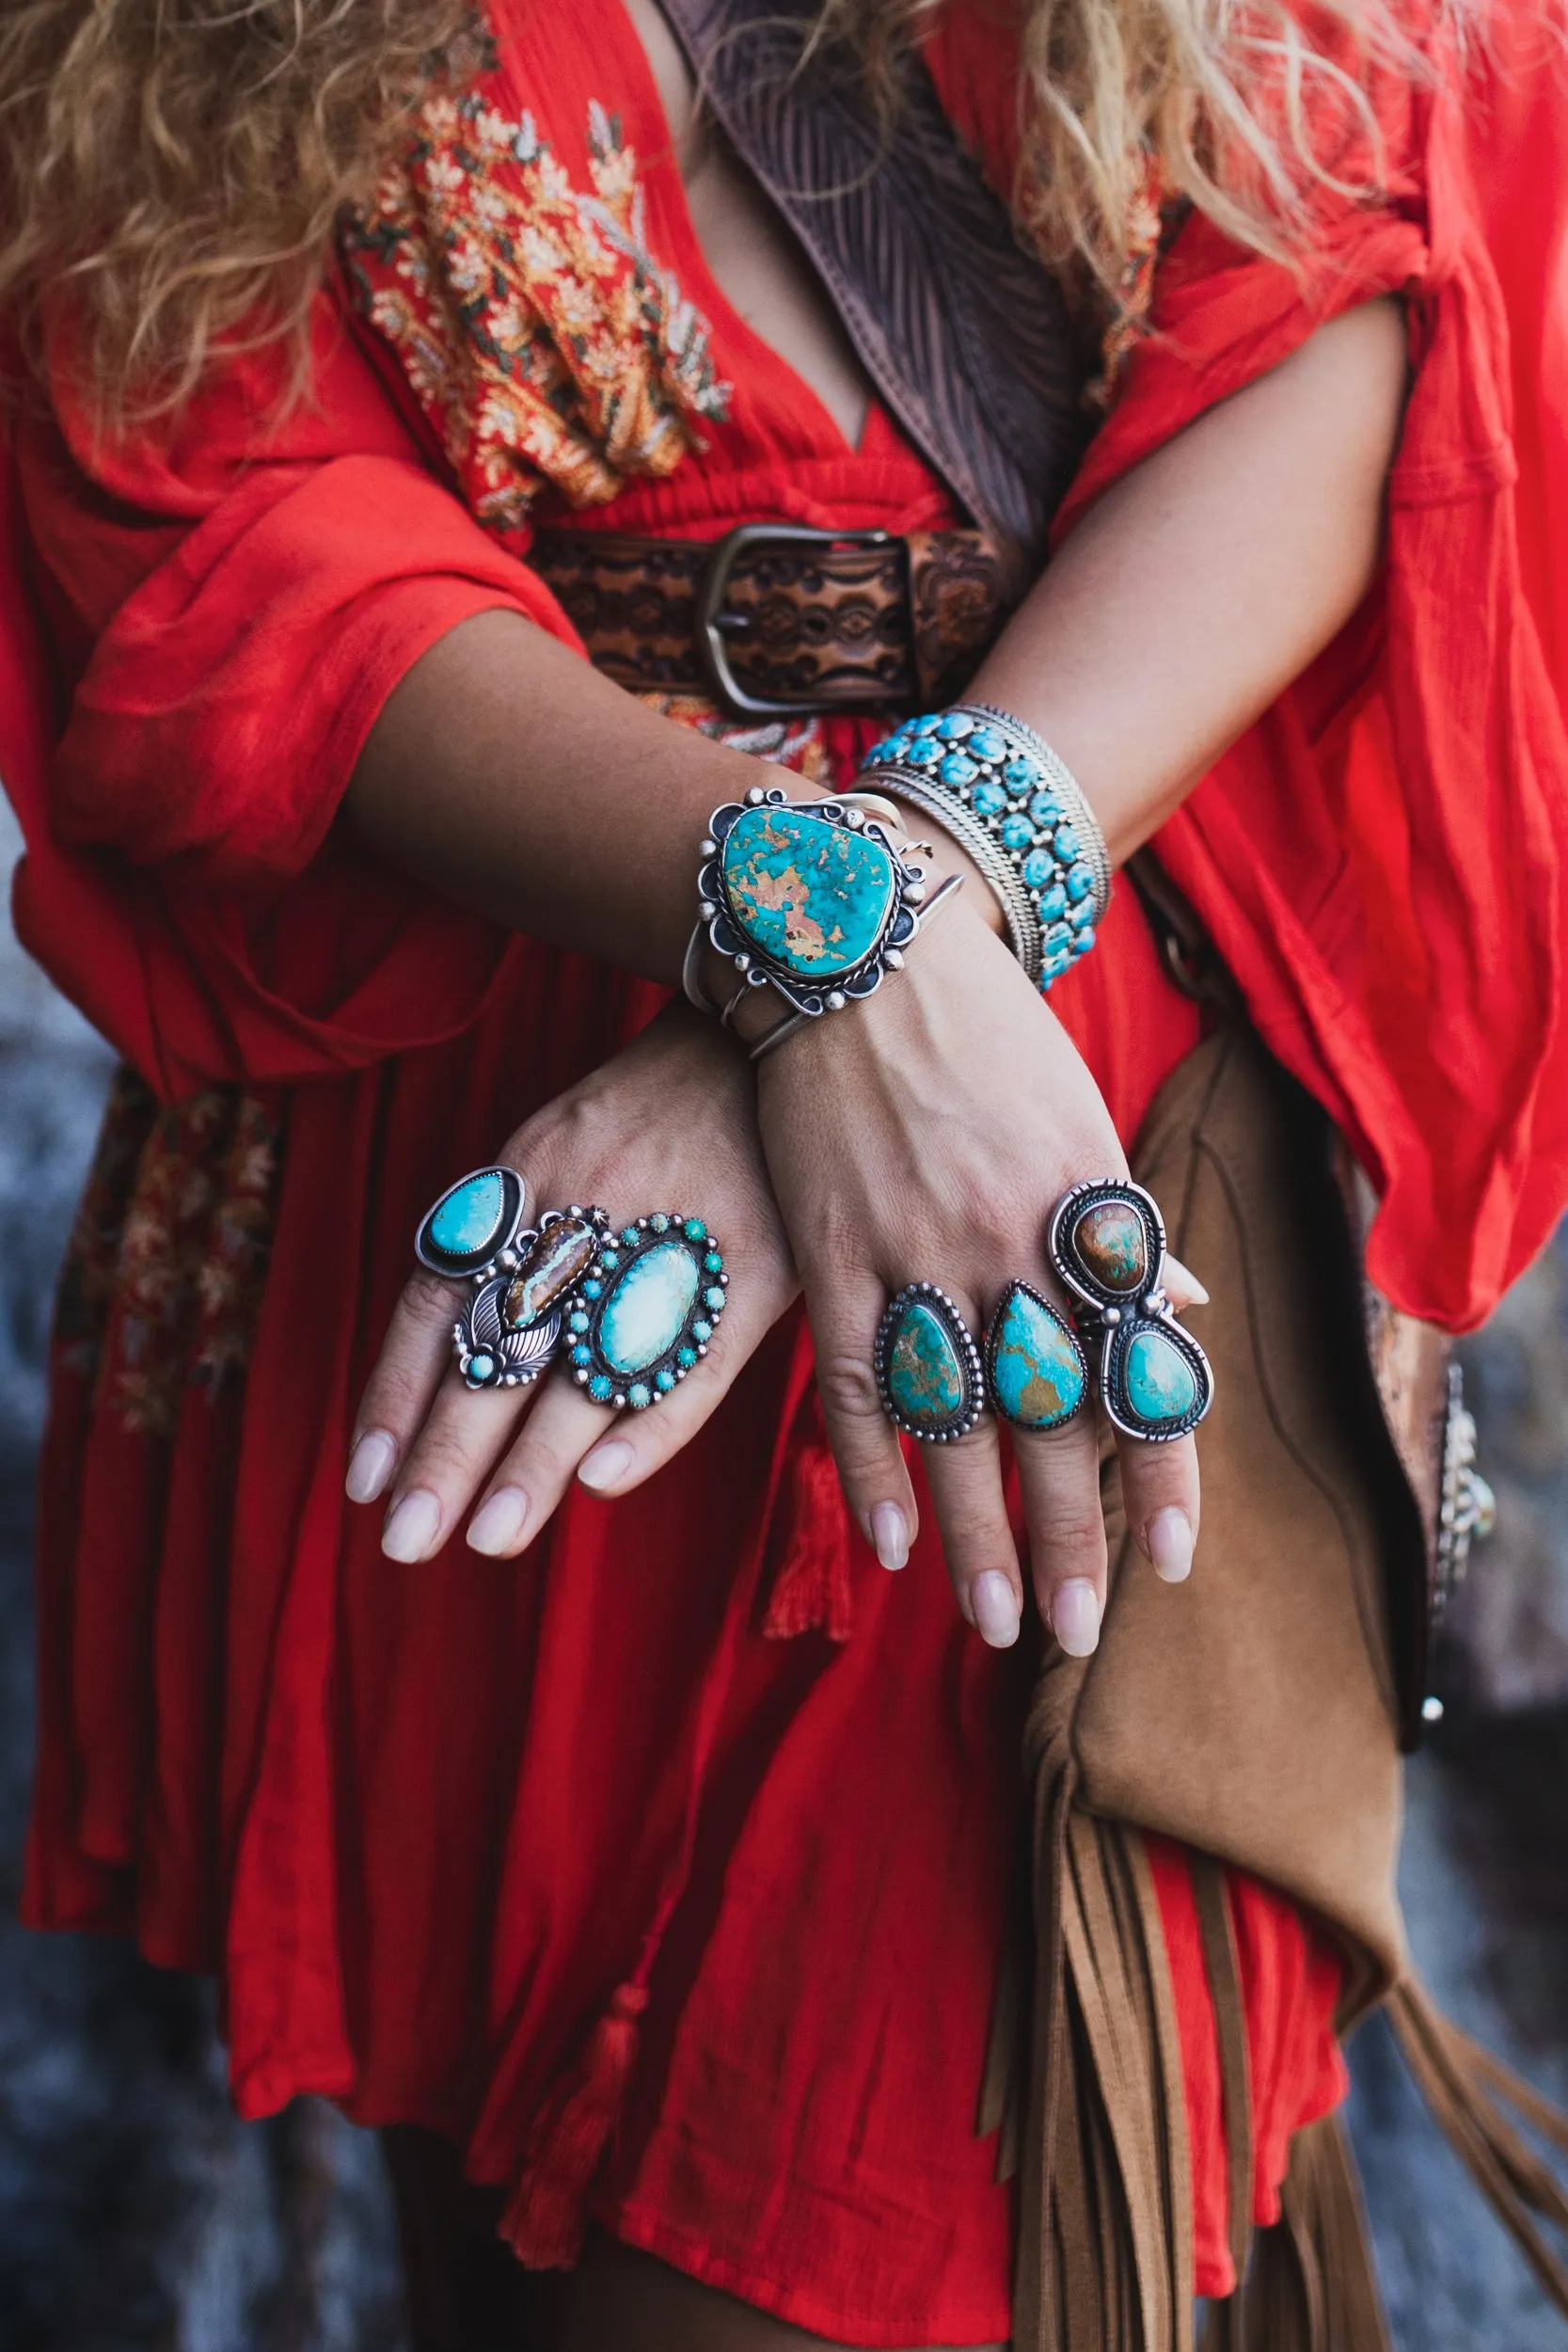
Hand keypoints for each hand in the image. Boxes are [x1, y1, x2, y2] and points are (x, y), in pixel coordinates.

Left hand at [345, 1003, 797, 1558]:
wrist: (766, 1032)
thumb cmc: (650, 1110)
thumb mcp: (554, 1145)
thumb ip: (507, 1236)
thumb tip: (455, 1347)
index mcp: (523, 1183)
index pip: (438, 1305)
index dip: (397, 1396)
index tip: (366, 1481)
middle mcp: (579, 1216)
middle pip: (500, 1354)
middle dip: (448, 1459)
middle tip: (406, 1544)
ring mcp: (665, 1242)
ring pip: (584, 1373)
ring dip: (532, 1466)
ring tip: (488, 1540)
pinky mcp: (750, 1266)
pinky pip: (693, 1361)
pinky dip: (646, 1426)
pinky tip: (599, 1481)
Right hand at [754, 898, 1203, 1653]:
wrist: (866, 946)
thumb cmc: (987, 1037)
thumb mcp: (1079, 1122)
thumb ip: (1120, 1227)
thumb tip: (1181, 1310)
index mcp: (1084, 1213)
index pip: (1138, 1370)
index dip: (1161, 1472)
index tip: (1175, 1560)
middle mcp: (1010, 1244)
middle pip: (1048, 1419)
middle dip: (1067, 1537)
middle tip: (1079, 1634)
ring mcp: (913, 1250)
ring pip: (952, 1422)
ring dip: (975, 1533)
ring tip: (992, 1623)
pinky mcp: (831, 1249)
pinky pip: (853, 1379)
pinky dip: (872, 1466)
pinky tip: (891, 1541)